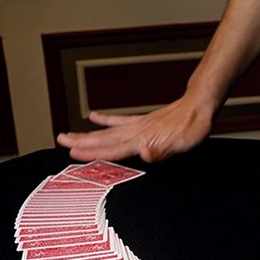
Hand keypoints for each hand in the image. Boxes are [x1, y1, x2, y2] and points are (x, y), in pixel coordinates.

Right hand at [57, 96, 212, 162]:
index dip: (92, 153)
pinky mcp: (144, 121)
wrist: (199, 105)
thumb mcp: (182, 144)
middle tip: (60, 140)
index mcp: (143, 140)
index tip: (73, 153)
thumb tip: (144, 154)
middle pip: (104, 139)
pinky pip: (120, 121)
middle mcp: (137, 132)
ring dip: (87, 134)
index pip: (113, 149)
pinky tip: (94, 117)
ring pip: (107, 132)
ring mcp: (139, 125)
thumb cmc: (193, 127)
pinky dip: (106, 120)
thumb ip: (161, 151)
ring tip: (68, 133)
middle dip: (81, 142)